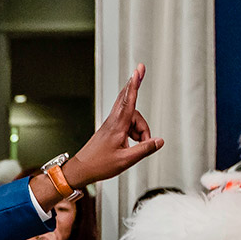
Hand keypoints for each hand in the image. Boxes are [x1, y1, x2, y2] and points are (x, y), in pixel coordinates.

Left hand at [68, 65, 163, 185]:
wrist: (81, 170)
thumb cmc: (99, 165)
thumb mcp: (126, 160)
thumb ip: (144, 150)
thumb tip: (159, 141)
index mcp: (117, 126)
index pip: (128, 101)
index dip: (134, 85)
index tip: (137, 71)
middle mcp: (113, 122)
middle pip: (130, 102)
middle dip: (136, 87)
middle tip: (141, 70)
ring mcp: (112, 125)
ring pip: (133, 118)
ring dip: (141, 130)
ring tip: (140, 145)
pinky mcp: (111, 131)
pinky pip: (128, 125)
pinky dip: (135, 133)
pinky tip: (134, 144)